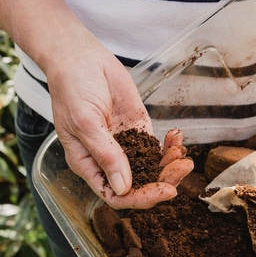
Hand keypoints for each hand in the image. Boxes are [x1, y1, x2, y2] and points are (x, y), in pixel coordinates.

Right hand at [47, 42, 191, 208]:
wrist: (80, 58)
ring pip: (150, 168)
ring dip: (169, 165)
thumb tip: (122, 187)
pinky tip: (177, 137)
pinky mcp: (137, 128)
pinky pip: (156, 146)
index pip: (115, 194)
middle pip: (138, 184)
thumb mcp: (85, 123)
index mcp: (88, 164)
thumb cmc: (72, 89)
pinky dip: (170, 146)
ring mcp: (124, 144)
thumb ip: (105, 154)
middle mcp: (107, 159)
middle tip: (182, 169)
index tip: (163, 190)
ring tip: (183, 156)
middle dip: (162, 181)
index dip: (140, 198)